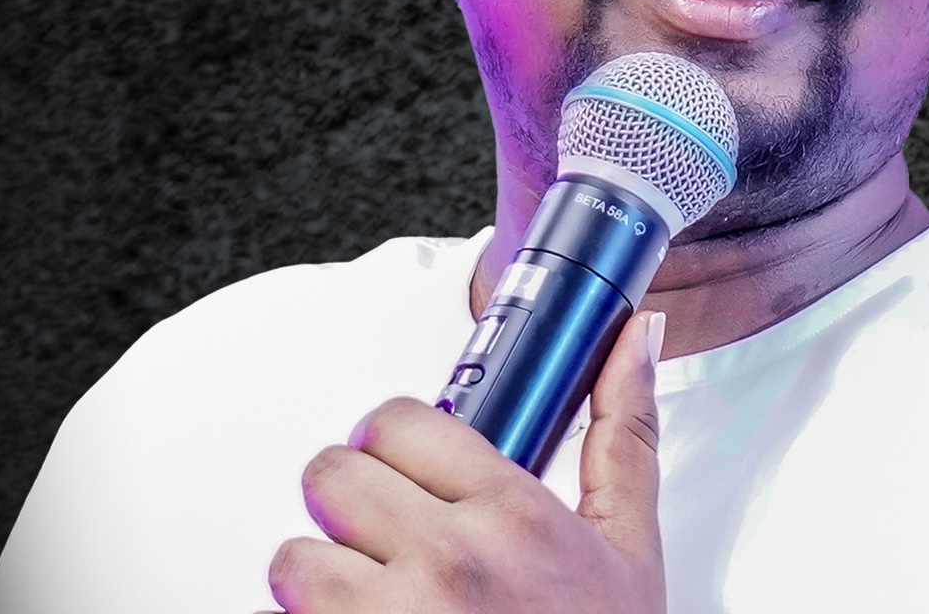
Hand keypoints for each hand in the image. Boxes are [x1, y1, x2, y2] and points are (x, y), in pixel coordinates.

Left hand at [265, 309, 666, 613]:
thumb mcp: (629, 548)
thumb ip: (625, 433)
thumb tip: (634, 340)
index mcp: (511, 515)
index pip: (398, 419)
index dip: (398, 439)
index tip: (410, 464)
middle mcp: (445, 564)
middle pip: (332, 473)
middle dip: (352, 499)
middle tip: (385, 531)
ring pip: (294, 556)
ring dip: (321, 573)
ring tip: (370, 596)